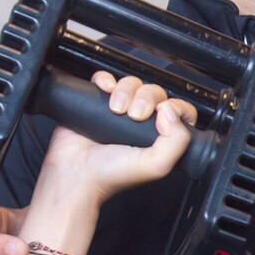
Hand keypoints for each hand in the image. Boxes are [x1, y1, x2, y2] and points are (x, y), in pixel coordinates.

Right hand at [36, 74, 197, 206]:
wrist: (74, 173)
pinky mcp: (97, 103)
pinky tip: (104, 92)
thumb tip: (171, 111)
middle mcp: (142, 124)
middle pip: (155, 92)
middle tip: (134, 115)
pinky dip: (106, 80)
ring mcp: (120, 112)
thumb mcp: (155, 166)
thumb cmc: (111, 175)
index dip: (174, 106)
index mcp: (160, 138)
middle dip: (146, 97)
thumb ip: (176, 142)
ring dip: (126, 90)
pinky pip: (106, 79)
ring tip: (115, 109)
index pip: (180, 111)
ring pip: (133, 84)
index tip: (161, 114)